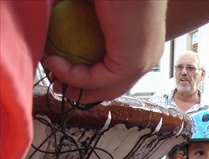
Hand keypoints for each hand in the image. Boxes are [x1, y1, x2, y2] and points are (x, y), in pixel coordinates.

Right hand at [44, 0, 166, 102]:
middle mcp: (147, 56)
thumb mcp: (91, 5)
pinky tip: (54, 63)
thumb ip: (77, 16)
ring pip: (106, 87)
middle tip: (58, 86)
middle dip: (84, 92)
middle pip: (114, 87)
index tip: (65, 72)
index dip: (90, 78)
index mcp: (144, 43)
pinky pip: (97, 78)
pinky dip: (73, 75)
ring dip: (77, 88)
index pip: (119, 73)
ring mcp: (142, 61)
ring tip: (53, 79)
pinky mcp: (132, 63)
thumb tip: (53, 26)